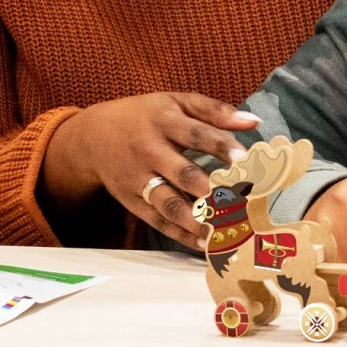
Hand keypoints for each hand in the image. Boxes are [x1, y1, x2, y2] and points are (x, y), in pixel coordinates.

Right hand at [41, 93, 259, 249]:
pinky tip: (205, 243)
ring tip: (224, 231)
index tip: (245, 158)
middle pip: (181, 173)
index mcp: (163, 122)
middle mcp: (149, 151)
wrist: (92, 135)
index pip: (195, 134)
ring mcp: (138, 179)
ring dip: (196, 220)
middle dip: (210, 190)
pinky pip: (157, 220)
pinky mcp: (131, 201)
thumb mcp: (176, 103)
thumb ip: (214, 111)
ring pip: (168, 203)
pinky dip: (181, 234)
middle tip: (240, 203)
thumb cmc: (146, 116)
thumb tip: (254, 121)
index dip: (220, 146)